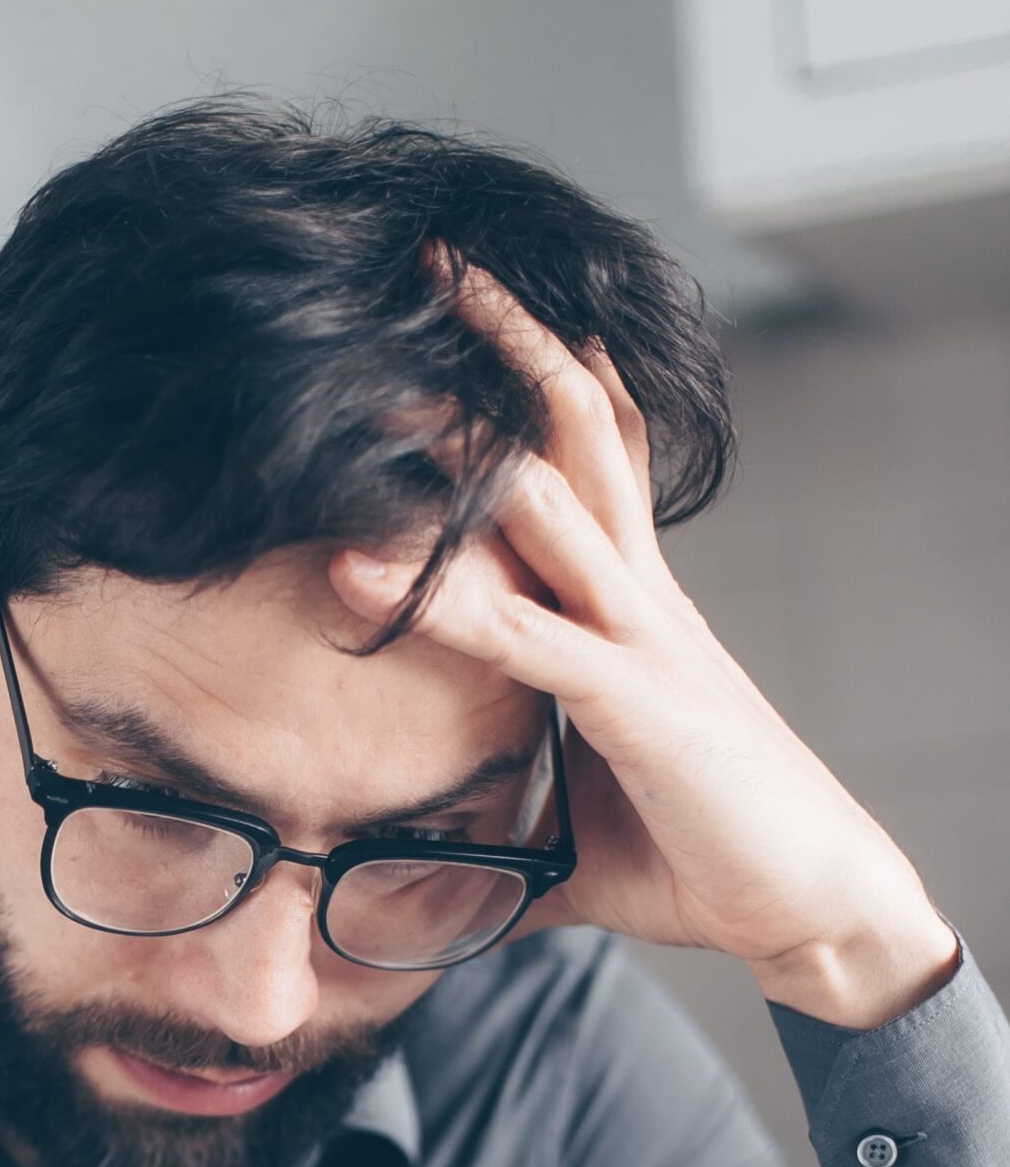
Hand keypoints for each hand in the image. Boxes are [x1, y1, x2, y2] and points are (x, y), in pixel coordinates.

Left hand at [329, 264, 959, 1029]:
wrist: (809, 905)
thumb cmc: (707, 856)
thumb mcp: (583, 834)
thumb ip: (507, 835)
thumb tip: (434, 879)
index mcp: (635, 609)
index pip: (594, 457)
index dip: (540, 377)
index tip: (471, 314)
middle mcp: (642, 599)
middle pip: (576, 433)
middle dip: (507, 345)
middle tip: (435, 261)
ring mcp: (642, 641)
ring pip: (548, 500)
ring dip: (459, 440)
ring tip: (375, 374)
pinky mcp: (635, 702)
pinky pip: (524, 632)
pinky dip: (438, 600)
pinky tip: (358, 572)